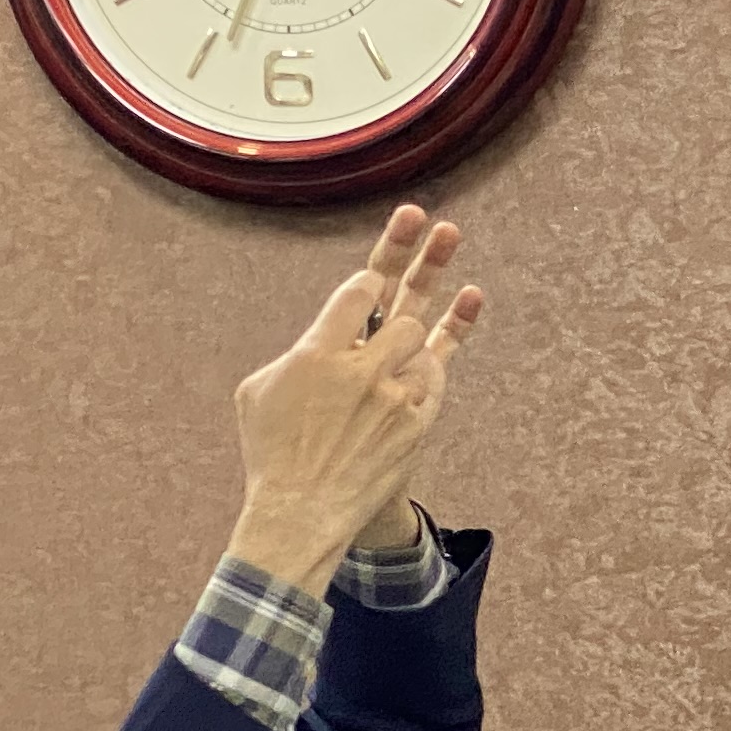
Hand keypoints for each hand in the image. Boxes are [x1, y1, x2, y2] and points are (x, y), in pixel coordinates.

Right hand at [224, 207, 485, 590]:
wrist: (304, 510)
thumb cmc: (272, 446)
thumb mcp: (261, 390)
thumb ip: (301, 349)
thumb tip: (331, 326)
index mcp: (316, 354)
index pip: (357, 294)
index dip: (369, 278)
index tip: (374, 272)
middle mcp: (361, 370)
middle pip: (402, 307)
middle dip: (418, 261)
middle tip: (434, 221)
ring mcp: (395, 395)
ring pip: (422, 337)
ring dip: (418, 321)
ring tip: (435, 264)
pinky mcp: (419, 418)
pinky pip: (439, 368)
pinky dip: (450, 337)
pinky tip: (469, 298)